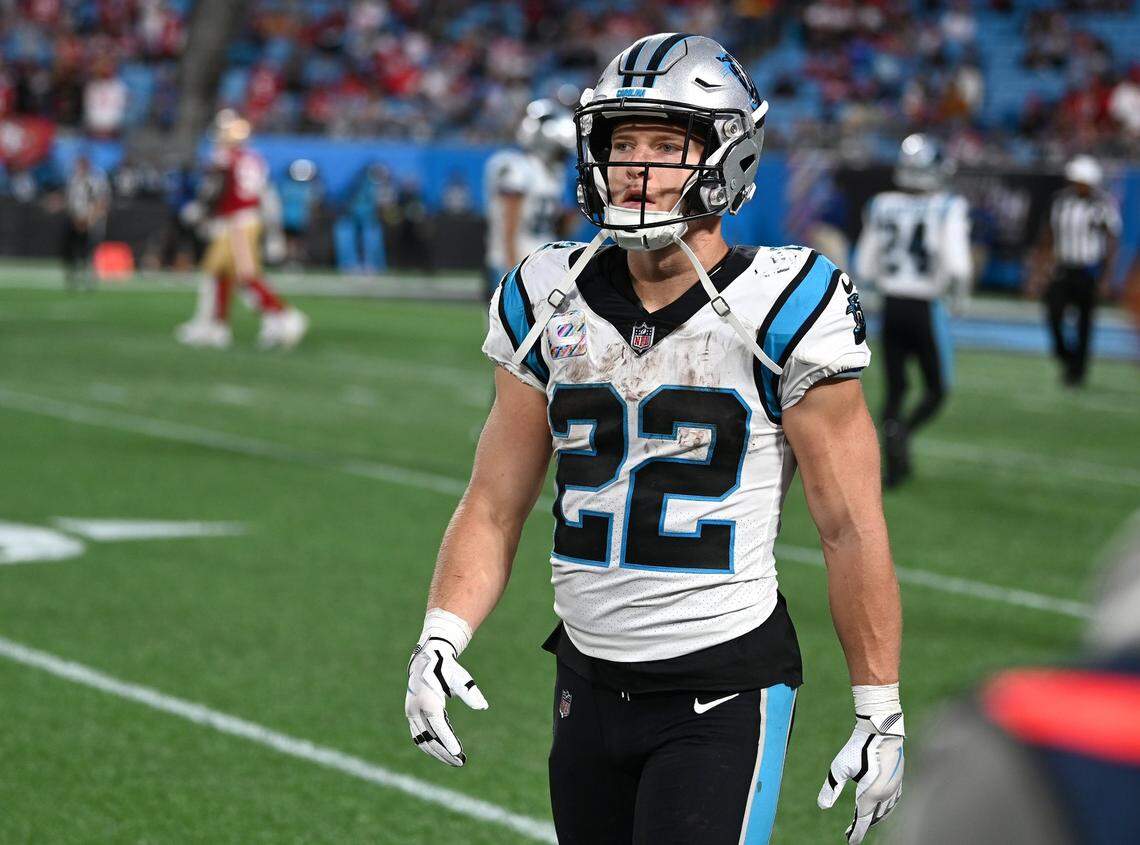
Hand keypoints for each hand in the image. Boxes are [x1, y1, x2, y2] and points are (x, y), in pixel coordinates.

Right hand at [405, 637, 487, 766]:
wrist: (426, 659)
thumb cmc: (446, 668)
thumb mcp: (460, 678)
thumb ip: (470, 692)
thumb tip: (483, 706)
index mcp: (428, 700)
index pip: (438, 725)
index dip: (447, 740)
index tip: (457, 753)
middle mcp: (416, 709)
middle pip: (429, 738)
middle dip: (444, 752)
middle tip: (460, 762)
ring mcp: (411, 714)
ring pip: (422, 741)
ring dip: (437, 752)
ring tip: (454, 760)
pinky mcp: (411, 716)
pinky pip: (419, 737)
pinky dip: (430, 746)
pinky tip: (444, 751)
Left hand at [818, 713, 904, 843]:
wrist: (882, 730)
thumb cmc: (859, 747)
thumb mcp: (839, 767)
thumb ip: (831, 788)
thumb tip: (822, 806)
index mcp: (871, 794)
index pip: (863, 820)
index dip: (856, 833)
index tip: (850, 842)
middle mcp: (886, 795)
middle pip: (874, 818)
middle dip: (864, 826)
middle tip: (852, 833)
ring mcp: (895, 788)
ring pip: (886, 811)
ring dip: (876, 819)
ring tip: (866, 822)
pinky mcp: (899, 780)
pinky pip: (893, 802)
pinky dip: (886, 810)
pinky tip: (882, 808)